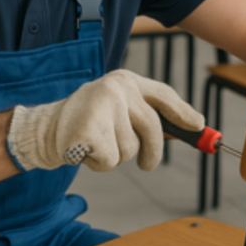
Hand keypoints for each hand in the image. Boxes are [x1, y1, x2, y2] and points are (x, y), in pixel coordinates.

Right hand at [7, 69, 203, 171]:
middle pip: (153, 129)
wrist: (45, 129)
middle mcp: (117, 88)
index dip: (184, 112)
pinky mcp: (90, 130)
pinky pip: (111, 160)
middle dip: (153, 152)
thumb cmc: (89, 122)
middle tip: (148, 165)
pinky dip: (100, 164)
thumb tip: (192, 129)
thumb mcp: (119, 109)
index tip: (200, 126)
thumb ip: (149, 116)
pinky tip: (86, 152)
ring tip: (98, 144)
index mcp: (126, 80)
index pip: (163, 95)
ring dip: (117, 156)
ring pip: (131, 150)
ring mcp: (103, 107)